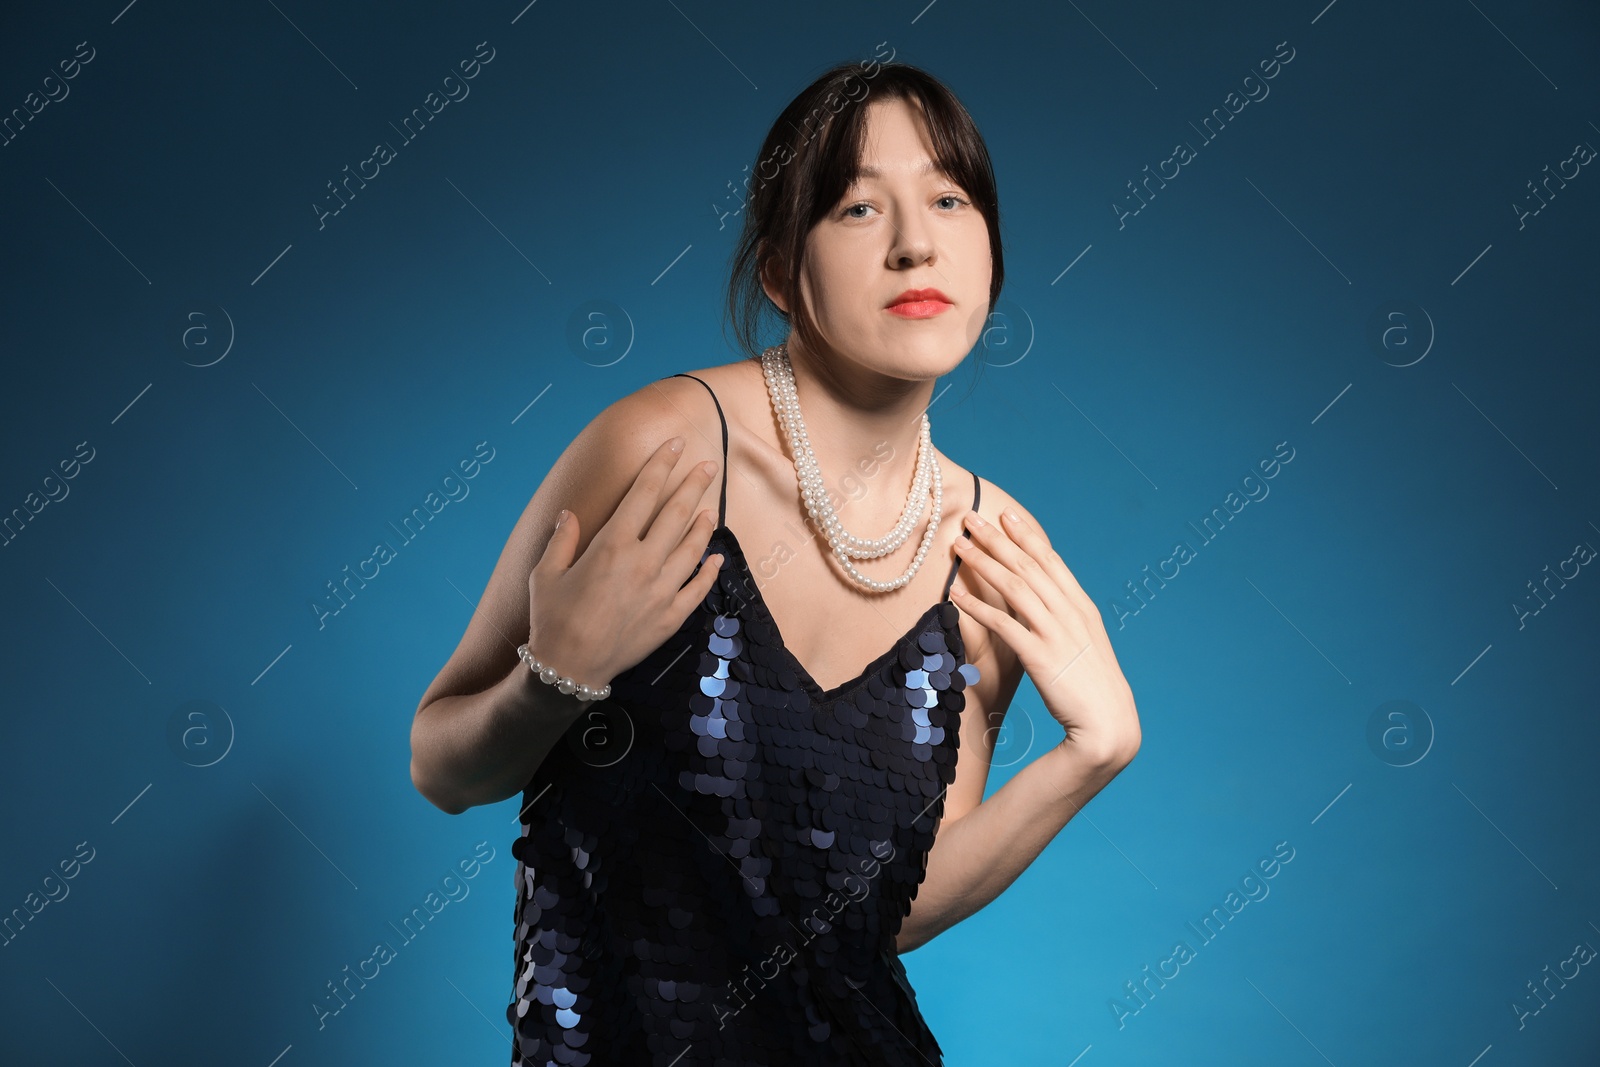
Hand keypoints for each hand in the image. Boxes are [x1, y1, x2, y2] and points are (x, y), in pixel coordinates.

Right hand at [526, 436, 724, 692]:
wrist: (569, 669)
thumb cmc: (552, 619)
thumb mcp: (546, 573)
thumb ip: (561, 539)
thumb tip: (569, 514)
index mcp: (612, 545)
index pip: (644, 494)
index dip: (661, 465)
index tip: (675, 445)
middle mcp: (643, 563)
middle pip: (677, 513)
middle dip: (694, 484)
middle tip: (710, 465)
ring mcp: (661, 591)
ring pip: (693, 547)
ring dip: (704, 523)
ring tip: (710, 507)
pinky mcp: (670, 617)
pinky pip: (698, 588)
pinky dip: (710, 570)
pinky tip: (715, 557)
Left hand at [949, 507, 1139, 766]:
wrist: (1108, 724)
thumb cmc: (1092, 685)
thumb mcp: (1084, 642)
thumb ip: (1065, 618)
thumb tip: (1045, 601)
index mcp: (1082, 606)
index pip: (1050, 561)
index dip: (1026, 535)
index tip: (1006, 515)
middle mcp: (1070, 613)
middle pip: (1028, 566)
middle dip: (996, 539)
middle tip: (970, 518)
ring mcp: (1056, 633)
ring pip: (1014, 587)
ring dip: (983, 562)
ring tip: (958, 546)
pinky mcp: (1040, 657)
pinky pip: (1003, 624)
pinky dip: (978, 606)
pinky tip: (956, 595)